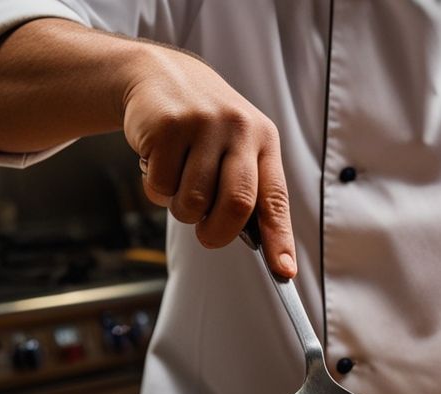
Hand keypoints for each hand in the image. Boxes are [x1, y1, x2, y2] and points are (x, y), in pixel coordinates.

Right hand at [121, 47, 295, 272]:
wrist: (161, 74)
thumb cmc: (205, 126)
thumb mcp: (236, 145)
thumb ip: (248, 189)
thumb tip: (263, 248)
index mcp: (264, 140)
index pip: (276, 199)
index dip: (279, 240)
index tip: (284, 272)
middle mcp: (240, 130)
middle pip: (237, 204)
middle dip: (219, 233)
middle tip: (207, 235)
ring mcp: (204, 125)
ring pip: (193, 201)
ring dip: (181, 209)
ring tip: (179, 184)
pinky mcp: (168, 126)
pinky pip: (161, 185)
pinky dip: (156, 188)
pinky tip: (159, 162)